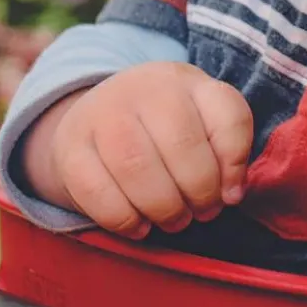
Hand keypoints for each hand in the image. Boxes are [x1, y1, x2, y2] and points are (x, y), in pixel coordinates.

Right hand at [23, 62, 253, 239]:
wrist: (98, 111)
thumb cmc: (164, 124)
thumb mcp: (202, 119)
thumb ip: (227, 148)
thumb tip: (232, 193)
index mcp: (188, 80)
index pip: (227, 115)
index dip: (235, 163)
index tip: (231, 193)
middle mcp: (146, 88)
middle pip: (182, 144)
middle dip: (199, 191)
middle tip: (202, 212)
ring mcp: (104, 112)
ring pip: (138, 166)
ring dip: (164, 207)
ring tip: (175, 220)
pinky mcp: (71, 146)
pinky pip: (96, 191)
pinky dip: (124, 219)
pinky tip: (140, 226)